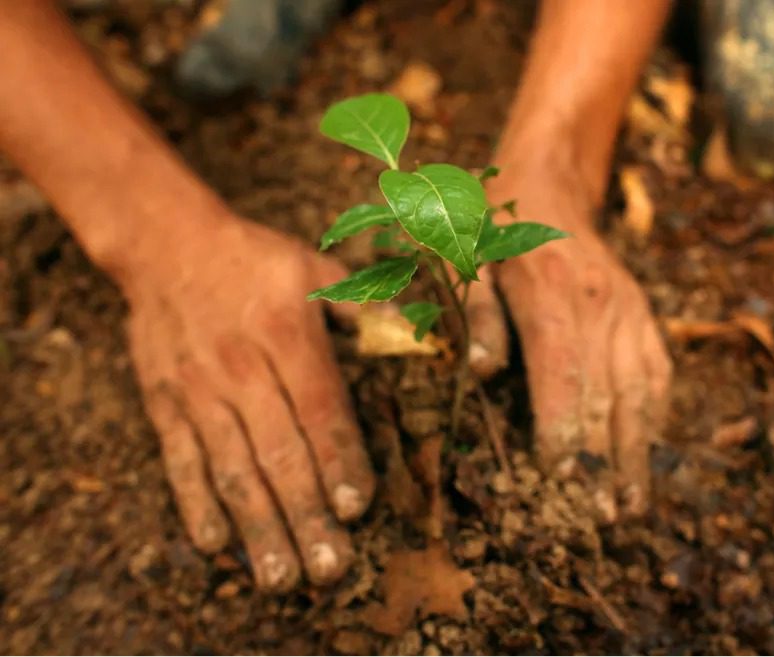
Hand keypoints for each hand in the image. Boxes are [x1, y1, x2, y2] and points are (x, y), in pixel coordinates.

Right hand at [122, 216, 373, 591]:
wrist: (167, 244)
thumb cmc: (256, 261)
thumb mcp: (316, 270)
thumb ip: (367, 310)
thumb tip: (420, 337)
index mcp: (287, 334)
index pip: (320, 409)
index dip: (340, 461)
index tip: (358, 509)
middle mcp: (241, 368)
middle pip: (278, 452)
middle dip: (306, 514)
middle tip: (329, 567)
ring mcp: (198, 389)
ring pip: (231, 468)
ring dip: (257, 526)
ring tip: (280, 575)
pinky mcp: (164, 402)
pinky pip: (180, 460)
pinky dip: (195, 504)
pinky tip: (217, 545)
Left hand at [472, 167, 671, 520]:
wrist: (547, 184)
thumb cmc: (490, 230)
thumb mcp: (463, 259)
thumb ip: (475, 315)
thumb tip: (484, 372)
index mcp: (551, 293)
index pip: (563, 376)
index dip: (562, 433)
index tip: (558, 484)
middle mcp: (600, 306)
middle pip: (606, 395)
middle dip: (602, 463)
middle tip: (599, 520)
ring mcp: (629, 312)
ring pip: (640, 393)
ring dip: (637, 454)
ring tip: (631, 509)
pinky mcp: (643, 316)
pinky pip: (657, 374)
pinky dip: (656, 420)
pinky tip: (650, 458)